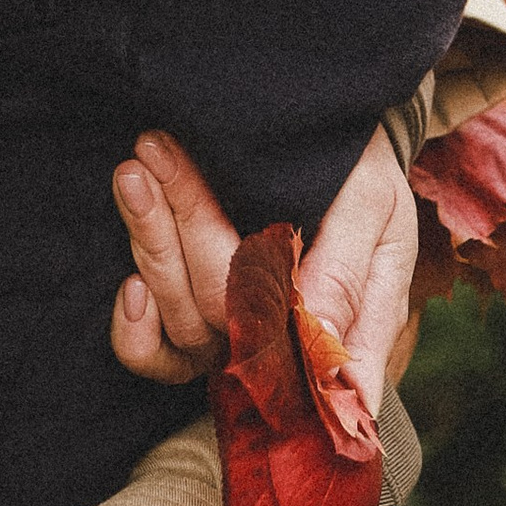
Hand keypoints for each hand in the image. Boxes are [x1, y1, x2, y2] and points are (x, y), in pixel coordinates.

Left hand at [109, 127, 421, 412]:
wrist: (328, 144)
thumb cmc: (361, 176)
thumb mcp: (374, 203)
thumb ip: (348, 268)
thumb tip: (320, 333)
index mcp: (352, 325)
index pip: (308, 361)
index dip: (262, 314)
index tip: (230, 235)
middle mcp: (293, 341)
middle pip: (229, 315)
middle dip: (187, 224)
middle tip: (157, 148)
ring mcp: (240, 334)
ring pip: (187, 325)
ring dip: (153, 240)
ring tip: (138, 169)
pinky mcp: (197, 322)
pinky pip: (158, 358)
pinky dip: (136, 329)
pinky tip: (130, 282)